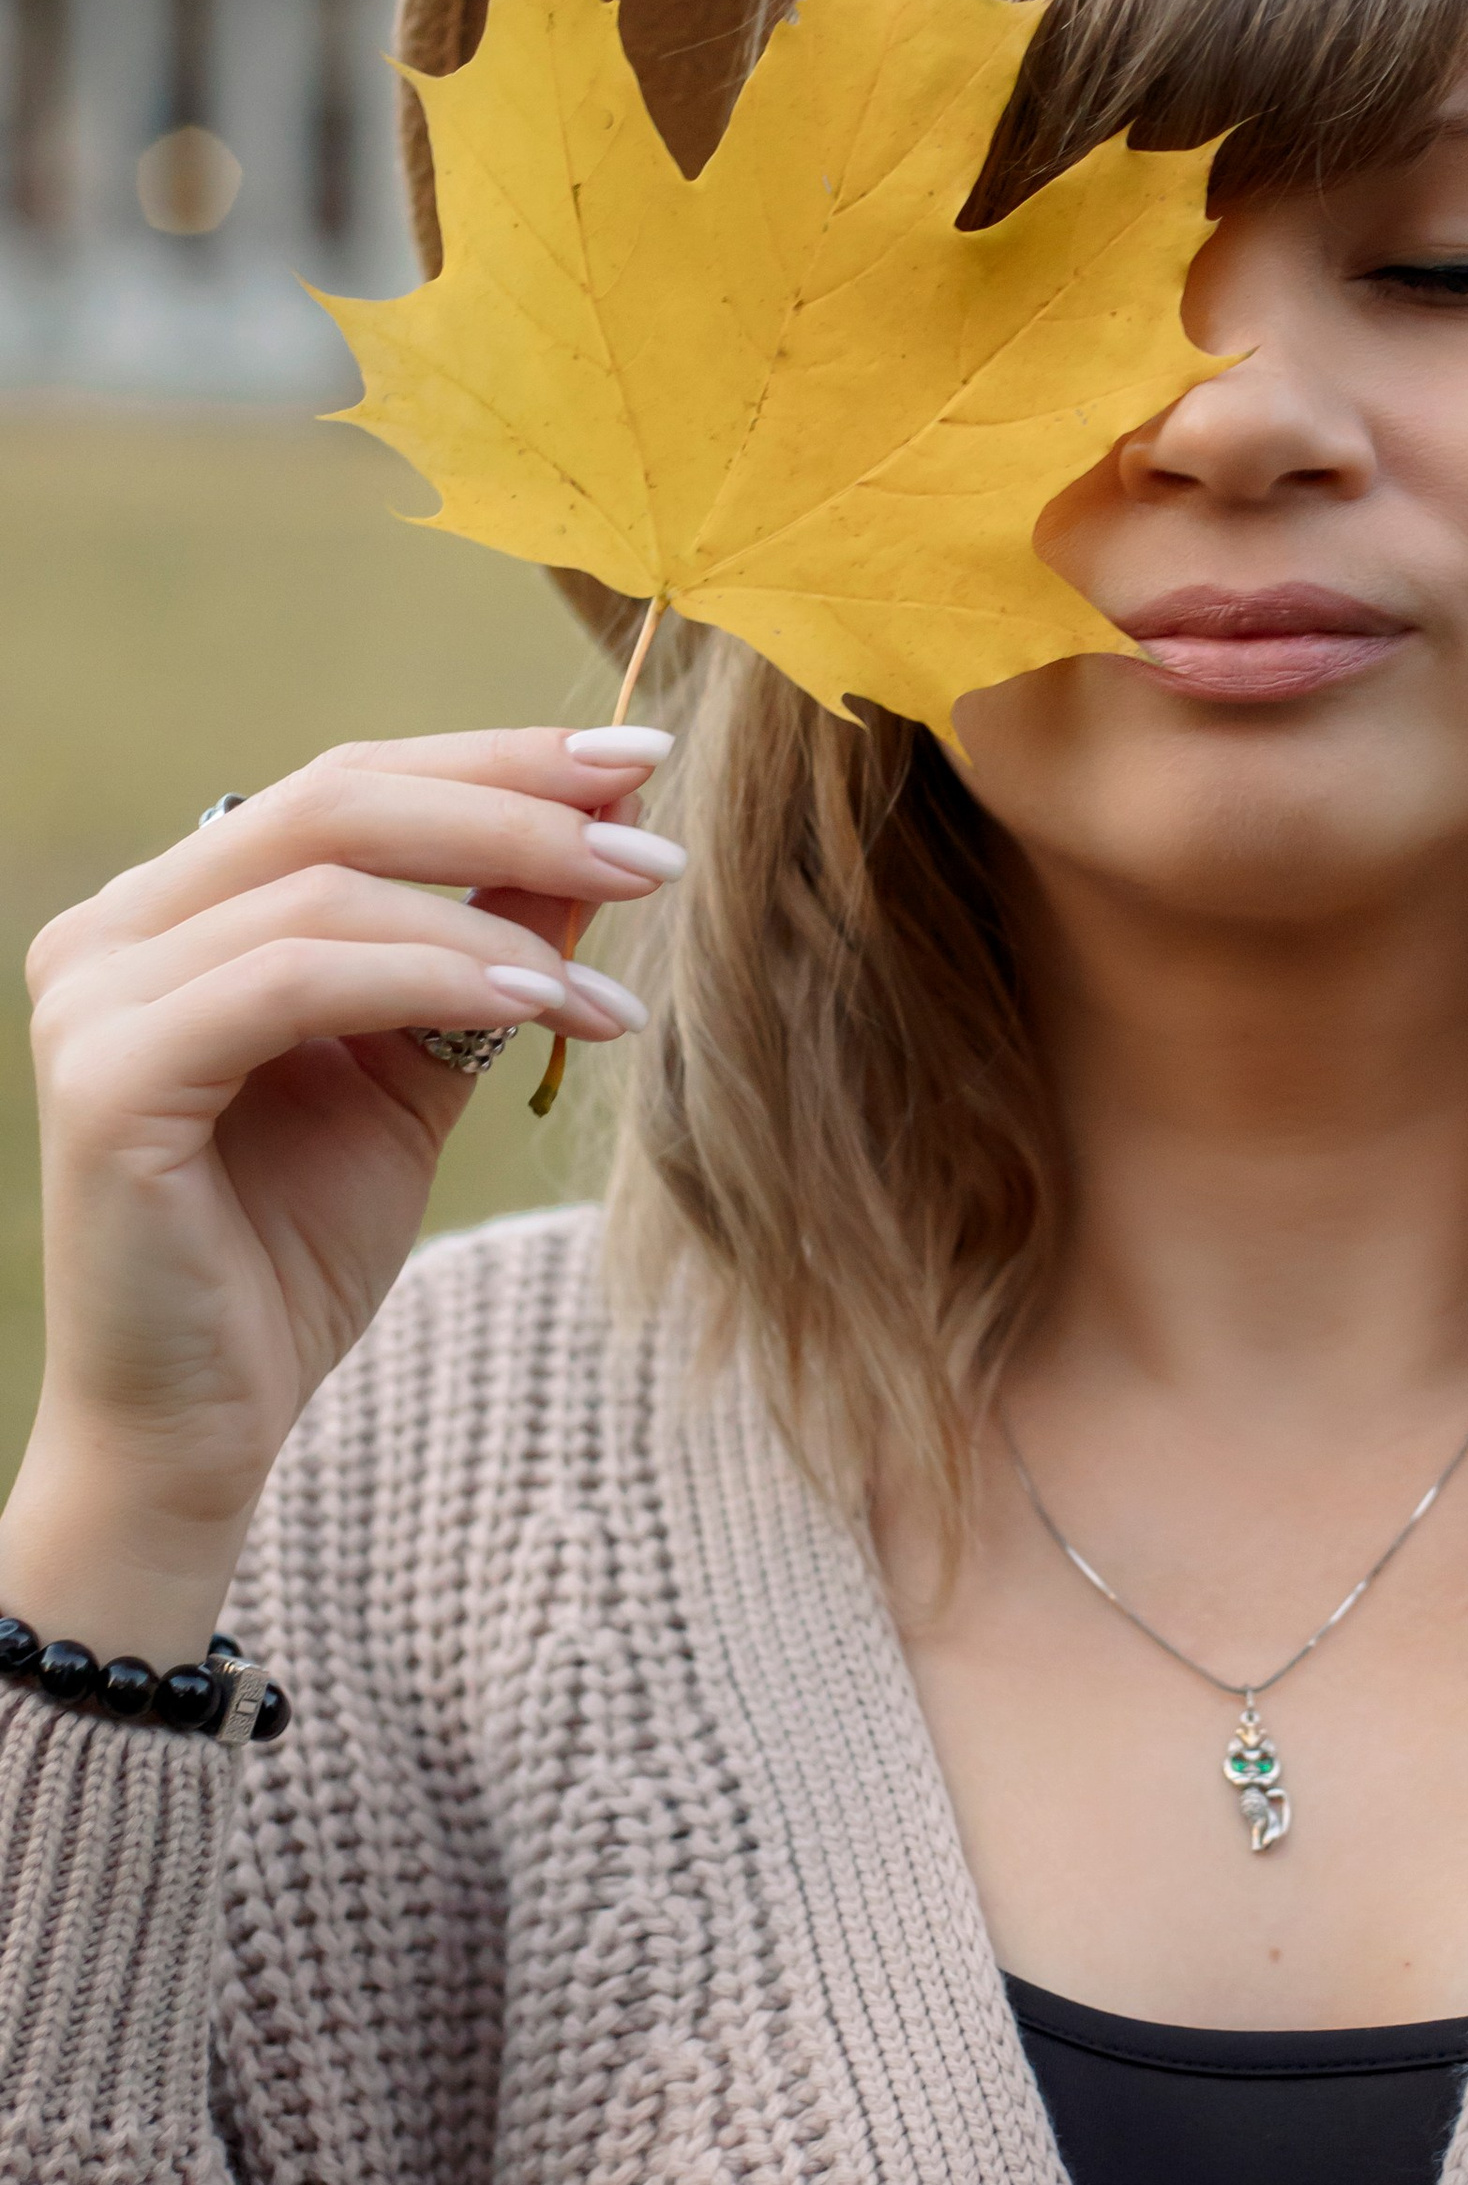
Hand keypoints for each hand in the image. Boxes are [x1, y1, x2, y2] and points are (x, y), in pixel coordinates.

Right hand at [0, 730, 676, 1666]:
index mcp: (177, 910)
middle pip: (336, 798)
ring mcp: (96, 995)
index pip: (350, 782)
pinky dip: (429, 974)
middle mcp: (116, 929)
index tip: (642, 761)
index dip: (498, 759)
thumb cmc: (296, 1251)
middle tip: (655, 842)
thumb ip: (488, 946)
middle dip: (513, 805)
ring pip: (324, 882)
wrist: (203, 1425)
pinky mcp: (108, 1077)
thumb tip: (605, 828)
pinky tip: (541, 1001)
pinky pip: (293, 977)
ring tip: (612, 979)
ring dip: (498, 912)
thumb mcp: (422, 1068)